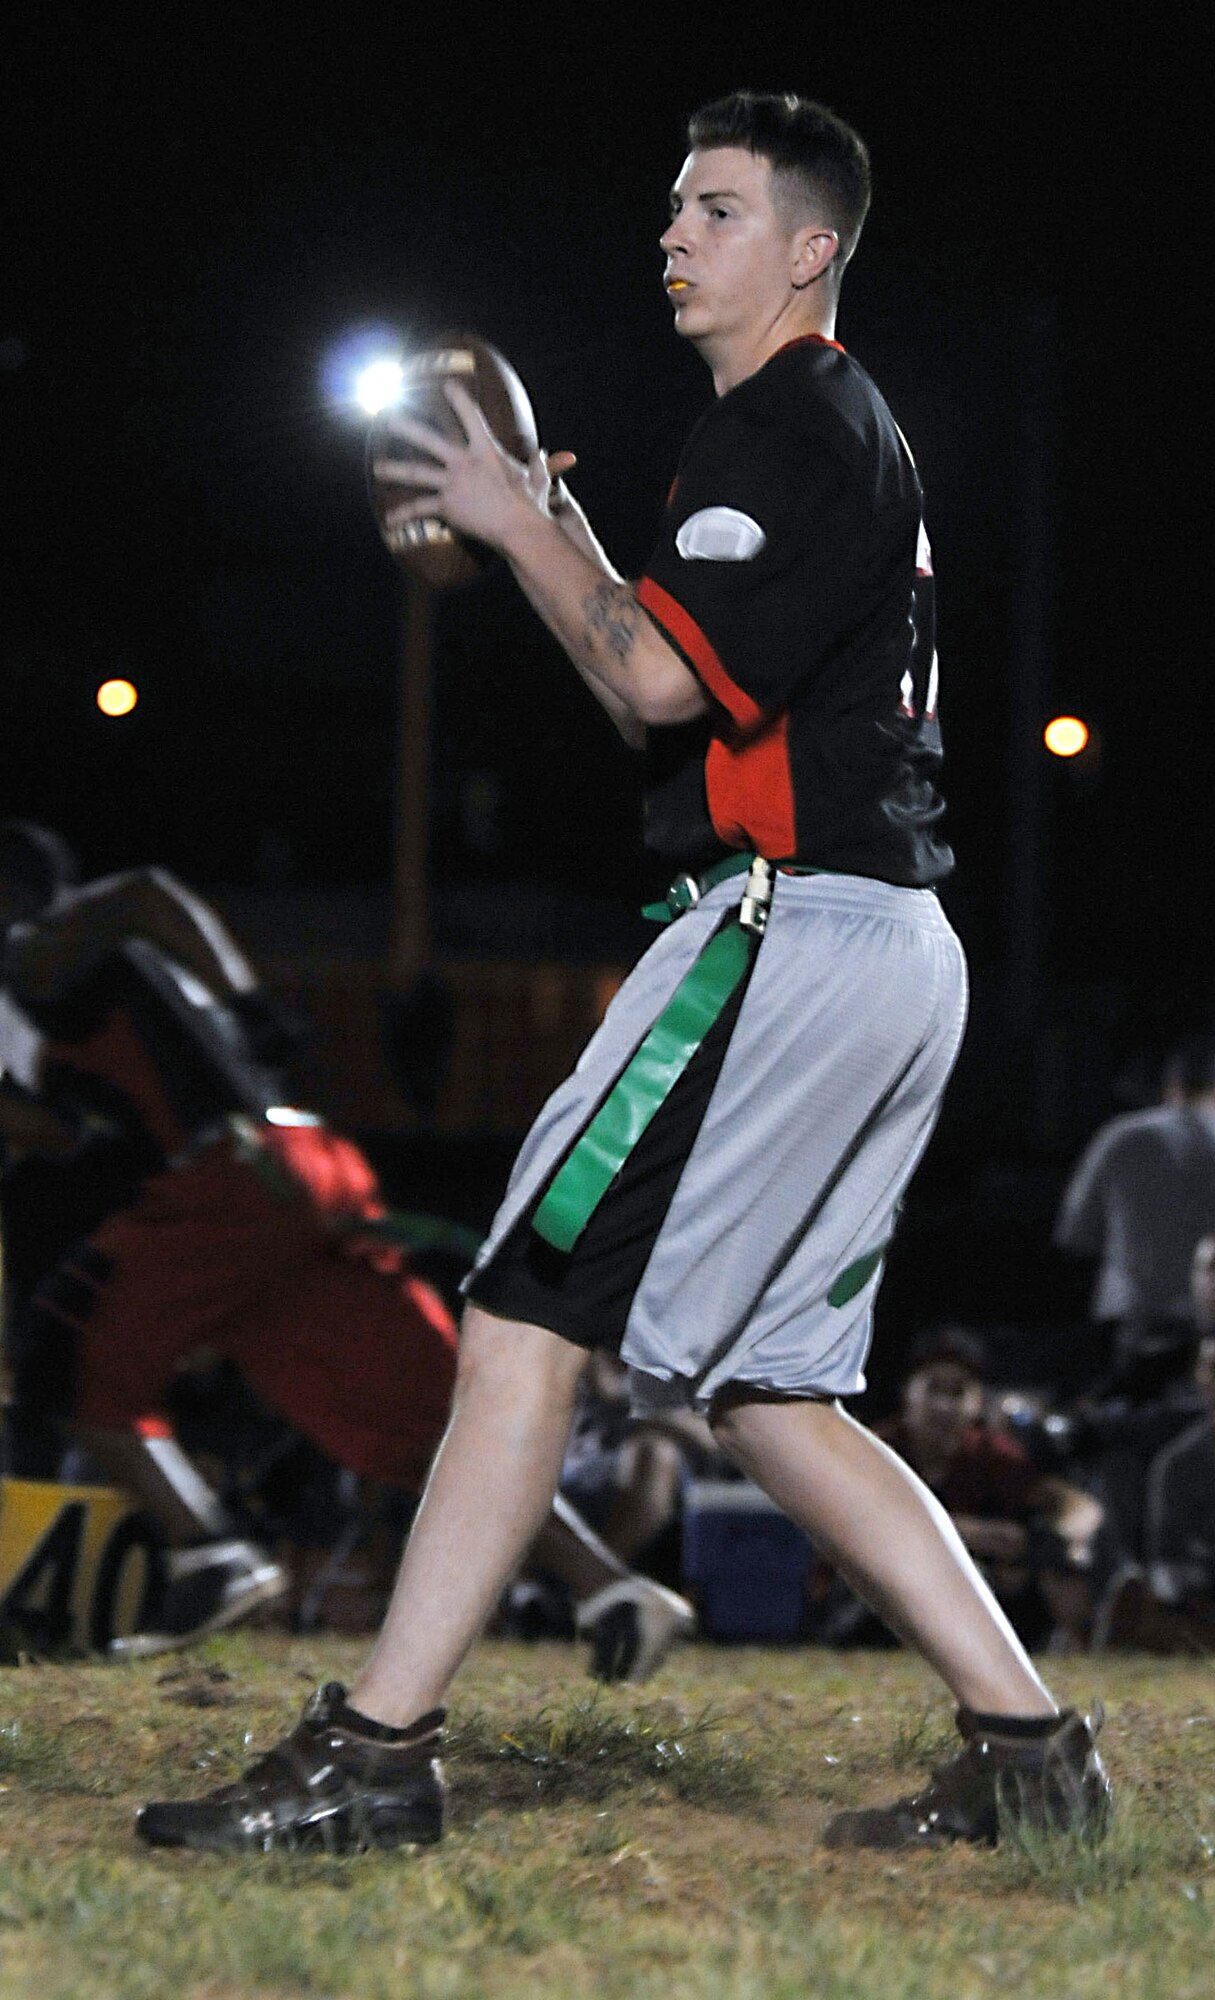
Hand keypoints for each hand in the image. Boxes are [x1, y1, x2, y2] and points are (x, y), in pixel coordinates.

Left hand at [374, 382, 574, 552]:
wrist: (519, 527)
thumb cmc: (532, 505)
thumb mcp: (538, 480)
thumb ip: (543, 465)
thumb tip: (562, 457)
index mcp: (486, 450)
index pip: (469, 416)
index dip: (457, 399)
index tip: (446, 386)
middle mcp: (464, 462)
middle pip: (428, 438)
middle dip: (405, 426)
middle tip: (387, 417)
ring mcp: (452, 483)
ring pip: (416, 472)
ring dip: (394, 468)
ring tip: (377, 467)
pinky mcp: (446, 505)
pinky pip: (420, 508)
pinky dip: (404, 515)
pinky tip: (389, 520)